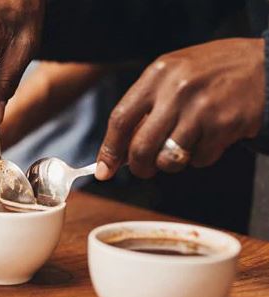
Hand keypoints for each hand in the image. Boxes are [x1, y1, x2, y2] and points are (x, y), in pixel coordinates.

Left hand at [96, 38, 264, 179]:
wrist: (263, 65)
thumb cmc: (210, 73)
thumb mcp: (172, 75)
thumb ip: (145, 107)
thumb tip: (118, 150)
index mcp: (157, 75)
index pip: (120, 119)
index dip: (109, 150)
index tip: (104, 170)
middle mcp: (177, 90)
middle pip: (140, 148)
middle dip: (139, 167)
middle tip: (145, 169)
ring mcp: (201, 109)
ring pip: (168, 159)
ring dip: (172, 163)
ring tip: (183, 145)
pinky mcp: (223, 126)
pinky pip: (199, 160)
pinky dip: (200, 157)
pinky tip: (210, 137)